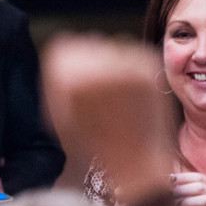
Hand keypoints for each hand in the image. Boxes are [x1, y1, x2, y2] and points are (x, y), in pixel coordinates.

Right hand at [43, 35, 174, 204]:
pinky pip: (132, 54)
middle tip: (97, 90)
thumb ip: (55, 78)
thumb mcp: (60, 114)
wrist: (136, 164)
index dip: (65, 64)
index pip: (62, 48)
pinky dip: (130, 67)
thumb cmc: (94, 144)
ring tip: (116, 93)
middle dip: (89, 62)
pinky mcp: (149, 69)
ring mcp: (127, 67)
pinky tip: (131, 92)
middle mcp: (98, 69)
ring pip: (111, 46)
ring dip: (110, 63)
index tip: (74, 80)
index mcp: (70, 80)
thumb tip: (61, 47)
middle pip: (86, 42)